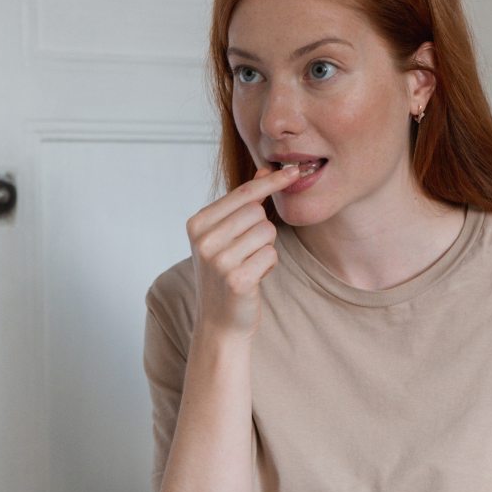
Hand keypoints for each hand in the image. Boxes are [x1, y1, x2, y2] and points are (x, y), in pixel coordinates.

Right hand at [186, 165, 299, 336]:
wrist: (220, 322)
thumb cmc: (226, 275)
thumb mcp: (226, 236)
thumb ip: (243, 203)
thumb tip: (265, 169)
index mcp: (197, 223)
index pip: (243, 194)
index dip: (271, 182)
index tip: (294, 171)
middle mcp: (204, 240)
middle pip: (257, 212)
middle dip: (262, 229)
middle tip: (247, 252)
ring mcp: (219, 260)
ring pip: (267, 232)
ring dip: (266, 249)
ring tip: (249, 265)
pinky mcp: (237, 279)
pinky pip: (271, 254)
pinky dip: (268, 265)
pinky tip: (254, 278)